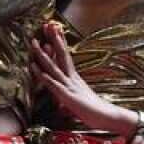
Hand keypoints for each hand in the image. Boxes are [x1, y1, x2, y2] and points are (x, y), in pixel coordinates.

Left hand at [30, 21, 137, 136]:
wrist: (108, 118)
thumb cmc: (92, 110)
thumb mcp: (77, 97)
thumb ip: (69, 91)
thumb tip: (60, 89)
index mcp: (74, 78)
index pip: (65, 56)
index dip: (59, 42)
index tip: (54, 28)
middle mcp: (72, 79)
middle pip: (61, 56)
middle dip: (53, 40)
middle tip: (46, 25)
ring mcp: (70, 86)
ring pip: (54, 68)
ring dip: (43, 56)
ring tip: (34, 44)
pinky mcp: (68, 97)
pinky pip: (54, 86)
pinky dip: (45, 77)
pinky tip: (37, 69)